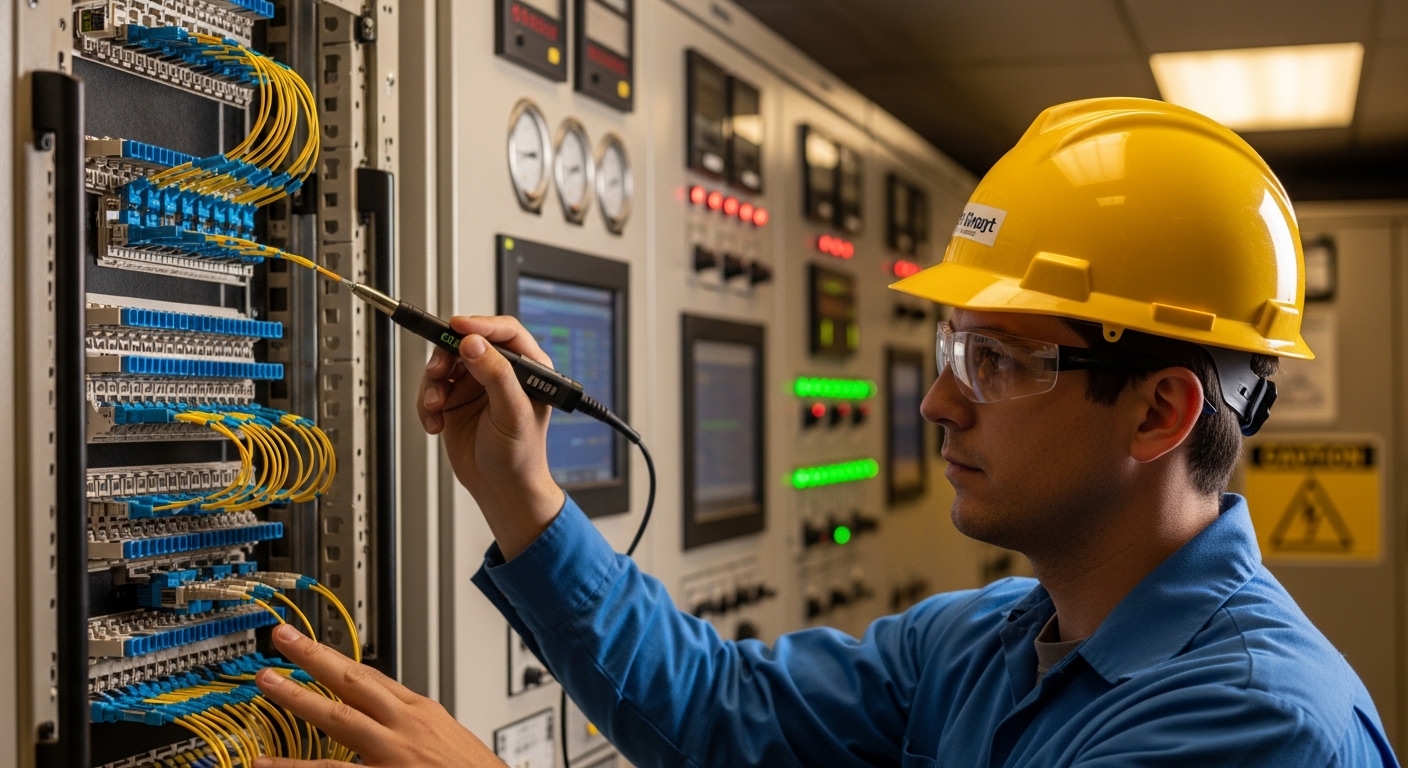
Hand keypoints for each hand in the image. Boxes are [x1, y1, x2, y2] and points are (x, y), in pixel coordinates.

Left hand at [253, 623, 503, 766]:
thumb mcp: (448, 736)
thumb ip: (414, 722)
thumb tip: (388, 714)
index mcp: (422, 711)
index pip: (371, 676)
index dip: (337, 657)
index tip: (310, 644)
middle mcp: (405, 726)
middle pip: (351, 682)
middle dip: (314, 657)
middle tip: (282, 638)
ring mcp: (391, 754)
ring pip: (337, 719)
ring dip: (298, 698)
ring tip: (267, 683)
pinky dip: (295, 767)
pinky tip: (267, 762)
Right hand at [416, 315, 564, 557]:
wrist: (500, 489)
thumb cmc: (520, 456)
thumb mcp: (511, 413)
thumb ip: (495, 375)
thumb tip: (475, 344)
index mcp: (527, 368)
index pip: (504, 332)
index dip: (480, 325)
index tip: (457, 328)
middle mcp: (500, 372)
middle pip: (466, 342)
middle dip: (446, 356)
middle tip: (438, 372)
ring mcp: (476, 385)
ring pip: (444, 363)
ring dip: (433, 384)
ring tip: (436, 407)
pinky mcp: (455, 401)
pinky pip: (431, 388)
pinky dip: (427, 404)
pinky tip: (436, 423)